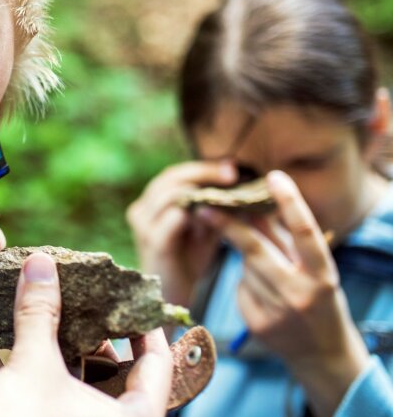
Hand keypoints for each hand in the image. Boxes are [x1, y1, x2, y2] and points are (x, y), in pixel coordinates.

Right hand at [0, 253, 172, 416]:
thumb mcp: (34, 370)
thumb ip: (39, 316)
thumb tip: (41, 265)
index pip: (155, 362)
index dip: (144, 323)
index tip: (126, 290)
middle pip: (103, 364)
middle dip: (78, 324)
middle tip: (67, 288)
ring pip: (59, 377)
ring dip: (35, 341)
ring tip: (24, 303)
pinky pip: (23, 391)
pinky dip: (4, 364)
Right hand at [126, 160, 236, 304]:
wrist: (175, 297)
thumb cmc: (191, 260)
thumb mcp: (204, 225)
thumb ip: (215, 203)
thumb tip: (241, 176)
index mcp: (151, 202)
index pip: (176, 174)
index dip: (203, 169)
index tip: (233, 169)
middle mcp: (142, 210)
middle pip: (171, 178)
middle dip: (204, 175)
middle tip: (232, 176)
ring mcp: (144, 227)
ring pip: (171, 195)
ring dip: (202, 194)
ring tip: (228, 197)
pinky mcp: (154, 244)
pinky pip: (173, 219)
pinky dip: (196, 215)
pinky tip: (216, 218)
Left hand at [199, 170, 368, 416]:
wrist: (323, 352)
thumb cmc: (319, 299)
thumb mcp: (314, 270)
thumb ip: (287, 240)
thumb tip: (256, 206)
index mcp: (323, 275)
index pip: (305, 232)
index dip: (290, 203)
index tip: (273, 176)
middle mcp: (301, 294)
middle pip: (256, 250)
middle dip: (228, 226)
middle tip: (204, 206)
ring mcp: (277, 311)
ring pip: (245, 269)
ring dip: (248, 262)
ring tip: (271, 276)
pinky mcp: (257, 324)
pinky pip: (241, 290)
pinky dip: (247, 286)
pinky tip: (265, 299)